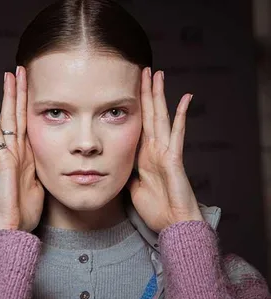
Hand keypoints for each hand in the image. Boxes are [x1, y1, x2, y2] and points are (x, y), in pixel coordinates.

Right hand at [0, 66, 43, 231]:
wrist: (12, 229)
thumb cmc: (24, 211)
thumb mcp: (40, 185)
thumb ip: (41, 170)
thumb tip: (51, 162)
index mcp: (27, 156)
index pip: (29, 124)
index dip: (30, 105)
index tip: (33, 87)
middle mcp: (16, 151)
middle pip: (19, 116)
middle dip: (20, 93)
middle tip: (20, 71)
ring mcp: (8, 155)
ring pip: (9, 119)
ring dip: (9, 97)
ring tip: (7, 76)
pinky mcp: (2, 163)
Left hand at [127, 68, 203, 233]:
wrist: (172, 224)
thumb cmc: (155, 207)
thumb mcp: (133, 186)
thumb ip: (128, 171)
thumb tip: (117, 162)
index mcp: (144, 154)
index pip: (138, 123)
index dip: (135, 106)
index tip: (130, 88)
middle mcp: (155, 148)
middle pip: (149, 114)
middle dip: (146, 92)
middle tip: (144, 71)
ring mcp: (166, 151)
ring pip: (161, 117)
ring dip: (160, 96)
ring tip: (159, 75)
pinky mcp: (175, 159)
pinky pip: (178, 133)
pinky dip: (181, 116)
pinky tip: (185, 98)